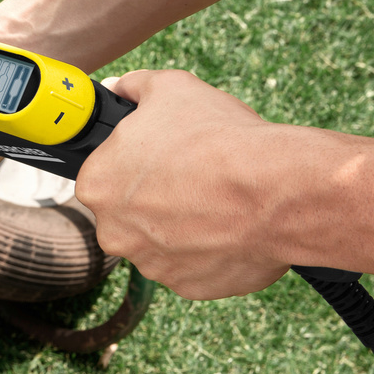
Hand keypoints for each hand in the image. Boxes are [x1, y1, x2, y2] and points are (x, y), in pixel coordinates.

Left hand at [79, 69, 291, 298]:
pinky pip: (193, 266)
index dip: (136, 162)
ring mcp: (150, 264)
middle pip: (130, 211)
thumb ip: (134, 86)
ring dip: (183, 225)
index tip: (163, 156)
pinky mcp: (187, 287)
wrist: (275, 190)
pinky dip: (210, 250)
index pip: (106, 174)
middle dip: (157, 196)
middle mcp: (114, 232)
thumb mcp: (170, 87)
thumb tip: (120, 87)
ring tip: (219, 200)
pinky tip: (232, 226)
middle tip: (194, 176)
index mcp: (97, 185)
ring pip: (161, 240)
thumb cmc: (217, 138)